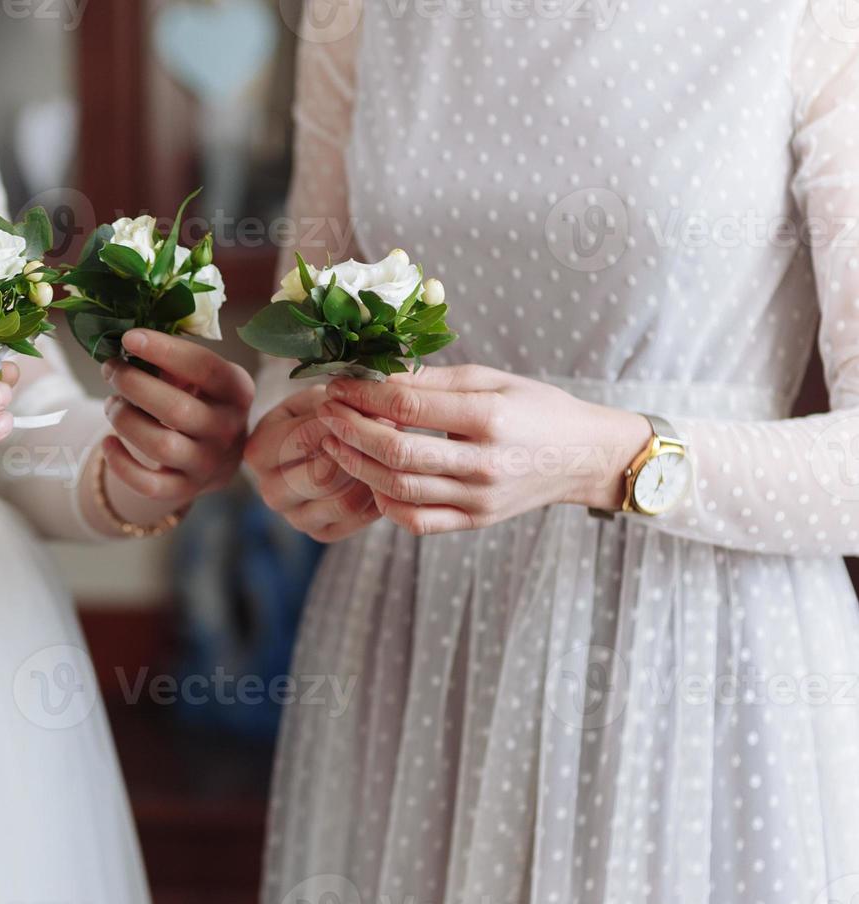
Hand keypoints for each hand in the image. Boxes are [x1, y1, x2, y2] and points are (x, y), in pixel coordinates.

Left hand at [98, 329, 253, 507]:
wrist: (217, 457)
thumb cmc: (200, 401)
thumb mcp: (202, 378)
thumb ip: (175, 361)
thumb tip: (130, 345)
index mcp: (236, 391)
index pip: (204, 367)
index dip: (164, 350)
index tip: (129, 338)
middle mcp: (228, 429)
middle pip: (176, 409)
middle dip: (133, 385)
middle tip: (110, 370)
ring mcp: (208, 463)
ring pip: (160, 445)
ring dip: (125, 420)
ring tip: (112, 405)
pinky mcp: (186, 489)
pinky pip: (148, 485)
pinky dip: (121, 464)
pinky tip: (107, 443)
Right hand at [243, 385, 380, 542]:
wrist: (313, 450)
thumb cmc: (314, 416)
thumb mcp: (316, 399)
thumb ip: (335, 403)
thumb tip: (368, 414)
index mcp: (258, 452)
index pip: (302, 439)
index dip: (341, 423)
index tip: (370, 409)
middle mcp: (270, 491)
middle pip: (321, 477)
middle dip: (358, 454)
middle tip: (385, 435)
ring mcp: (295, 518)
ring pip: (344, 502)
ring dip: (371, 476)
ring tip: (386, 454)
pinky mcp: (321, 533)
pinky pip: (358, 518)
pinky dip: (377, 496)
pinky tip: (382, 475)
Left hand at [315, 364, 650, 535]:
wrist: (582, 455)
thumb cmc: (535, 407)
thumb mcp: (491, 378)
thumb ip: (432, 381)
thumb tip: (374, 377)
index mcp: (490, 417)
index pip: (408, 408)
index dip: (363, 397)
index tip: (338, 387)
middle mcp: (484, 463)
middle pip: (396, 453)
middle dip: (350, 431)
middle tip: (326, 413)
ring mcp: (479, 499)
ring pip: (399, 490)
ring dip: (357, 466)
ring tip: (335, 443)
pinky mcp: (476, 522)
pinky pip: (417, 521)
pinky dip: (385, 503)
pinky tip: (371, 480)